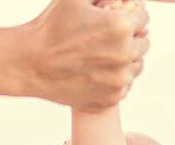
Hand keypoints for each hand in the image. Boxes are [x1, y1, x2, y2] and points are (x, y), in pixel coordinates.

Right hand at [18, 0, 151, 109]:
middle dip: (130, 38)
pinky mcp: (112, 98)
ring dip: (126, 60)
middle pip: (144, 43)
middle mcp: (125, 54)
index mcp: (120, 26)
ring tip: (102, 54)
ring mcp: (120, 80)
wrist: (30, 63)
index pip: (144, 18)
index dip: (132, 16)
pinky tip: (96, 71)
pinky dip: (115, 79)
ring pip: (136, 66)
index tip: (121, 18)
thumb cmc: (51, 26)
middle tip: (108, 38)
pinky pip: (124, 86)